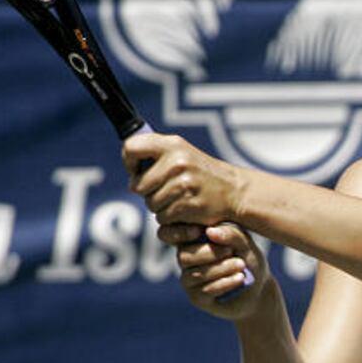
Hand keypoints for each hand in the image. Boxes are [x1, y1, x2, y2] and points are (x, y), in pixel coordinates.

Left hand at [123, 133, 245, 225]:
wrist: (234, 191)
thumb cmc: (202, 173)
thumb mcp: (182, 152)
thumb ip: (155, 152)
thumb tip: (127, 159)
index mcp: (172, 145)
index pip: (131, 147)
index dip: (129, 162)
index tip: (138, 171)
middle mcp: (177, 162)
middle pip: (137, 185)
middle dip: (146, 192)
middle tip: (164, 189)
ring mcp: (183, 184)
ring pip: (150, 204)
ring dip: (160, 206)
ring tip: (178, 198)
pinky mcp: (188, 205)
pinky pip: (163, 218)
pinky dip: (171, 218)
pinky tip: (184, 209)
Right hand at [160, 223, 270, 320]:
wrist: (258, 287)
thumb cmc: (248, 258)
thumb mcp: (244, 242)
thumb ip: (230, 233)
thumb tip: (210, 231)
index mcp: (191, 240)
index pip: (169, 234)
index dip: (179, 232)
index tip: (200, 231)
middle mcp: (185, 260)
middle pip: (184, 257)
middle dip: (209, 253)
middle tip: (231, 250)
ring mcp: (189, 281)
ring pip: (195, 275)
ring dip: (220, 268)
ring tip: (241, 265)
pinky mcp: (198, 298)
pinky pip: (205, 290)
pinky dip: (225, 282)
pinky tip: (240, 278)